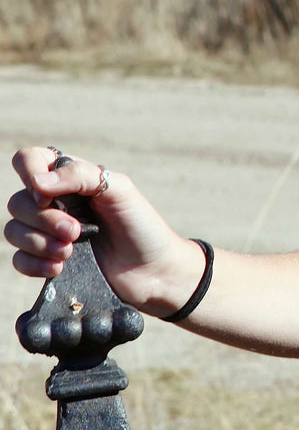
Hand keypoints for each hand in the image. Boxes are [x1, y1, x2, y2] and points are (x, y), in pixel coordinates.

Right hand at [6, 147, 202, 315]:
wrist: (153, 269)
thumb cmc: (140, 224)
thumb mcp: (120, 190)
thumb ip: (81, 176)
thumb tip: (38, 182)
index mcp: (71, 179)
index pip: (30, 160)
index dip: (29, 172)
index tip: (48, 195)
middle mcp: (55, 202)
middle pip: (19, 202)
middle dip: (44, 219)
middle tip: (75, 232)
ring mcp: (49, 232)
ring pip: (13, 231)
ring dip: (39, 243)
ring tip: (70, 251)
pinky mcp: (47, 260)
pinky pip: (19, 260)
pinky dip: (34, 264)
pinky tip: (59, 268)